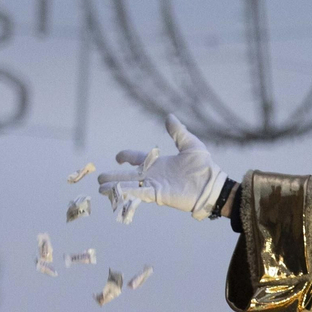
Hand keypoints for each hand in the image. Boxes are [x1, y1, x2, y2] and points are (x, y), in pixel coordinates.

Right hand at [97, 114, 226, 219]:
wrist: (212, 184)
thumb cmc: (204, 167)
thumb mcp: (190, 145)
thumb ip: (178, 132)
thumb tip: (169, 116)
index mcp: (159, 164)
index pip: (137, 159)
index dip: (126, 157)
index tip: (118, 157)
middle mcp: (154, 176)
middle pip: (128, 175)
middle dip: (113, 176)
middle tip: (99, 178)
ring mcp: (155, 186)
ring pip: (130, 186)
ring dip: (115, 186)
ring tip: (100, 189)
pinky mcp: (158, 195)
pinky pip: (139, 193)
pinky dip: (127, 193)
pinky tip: (115, 193)